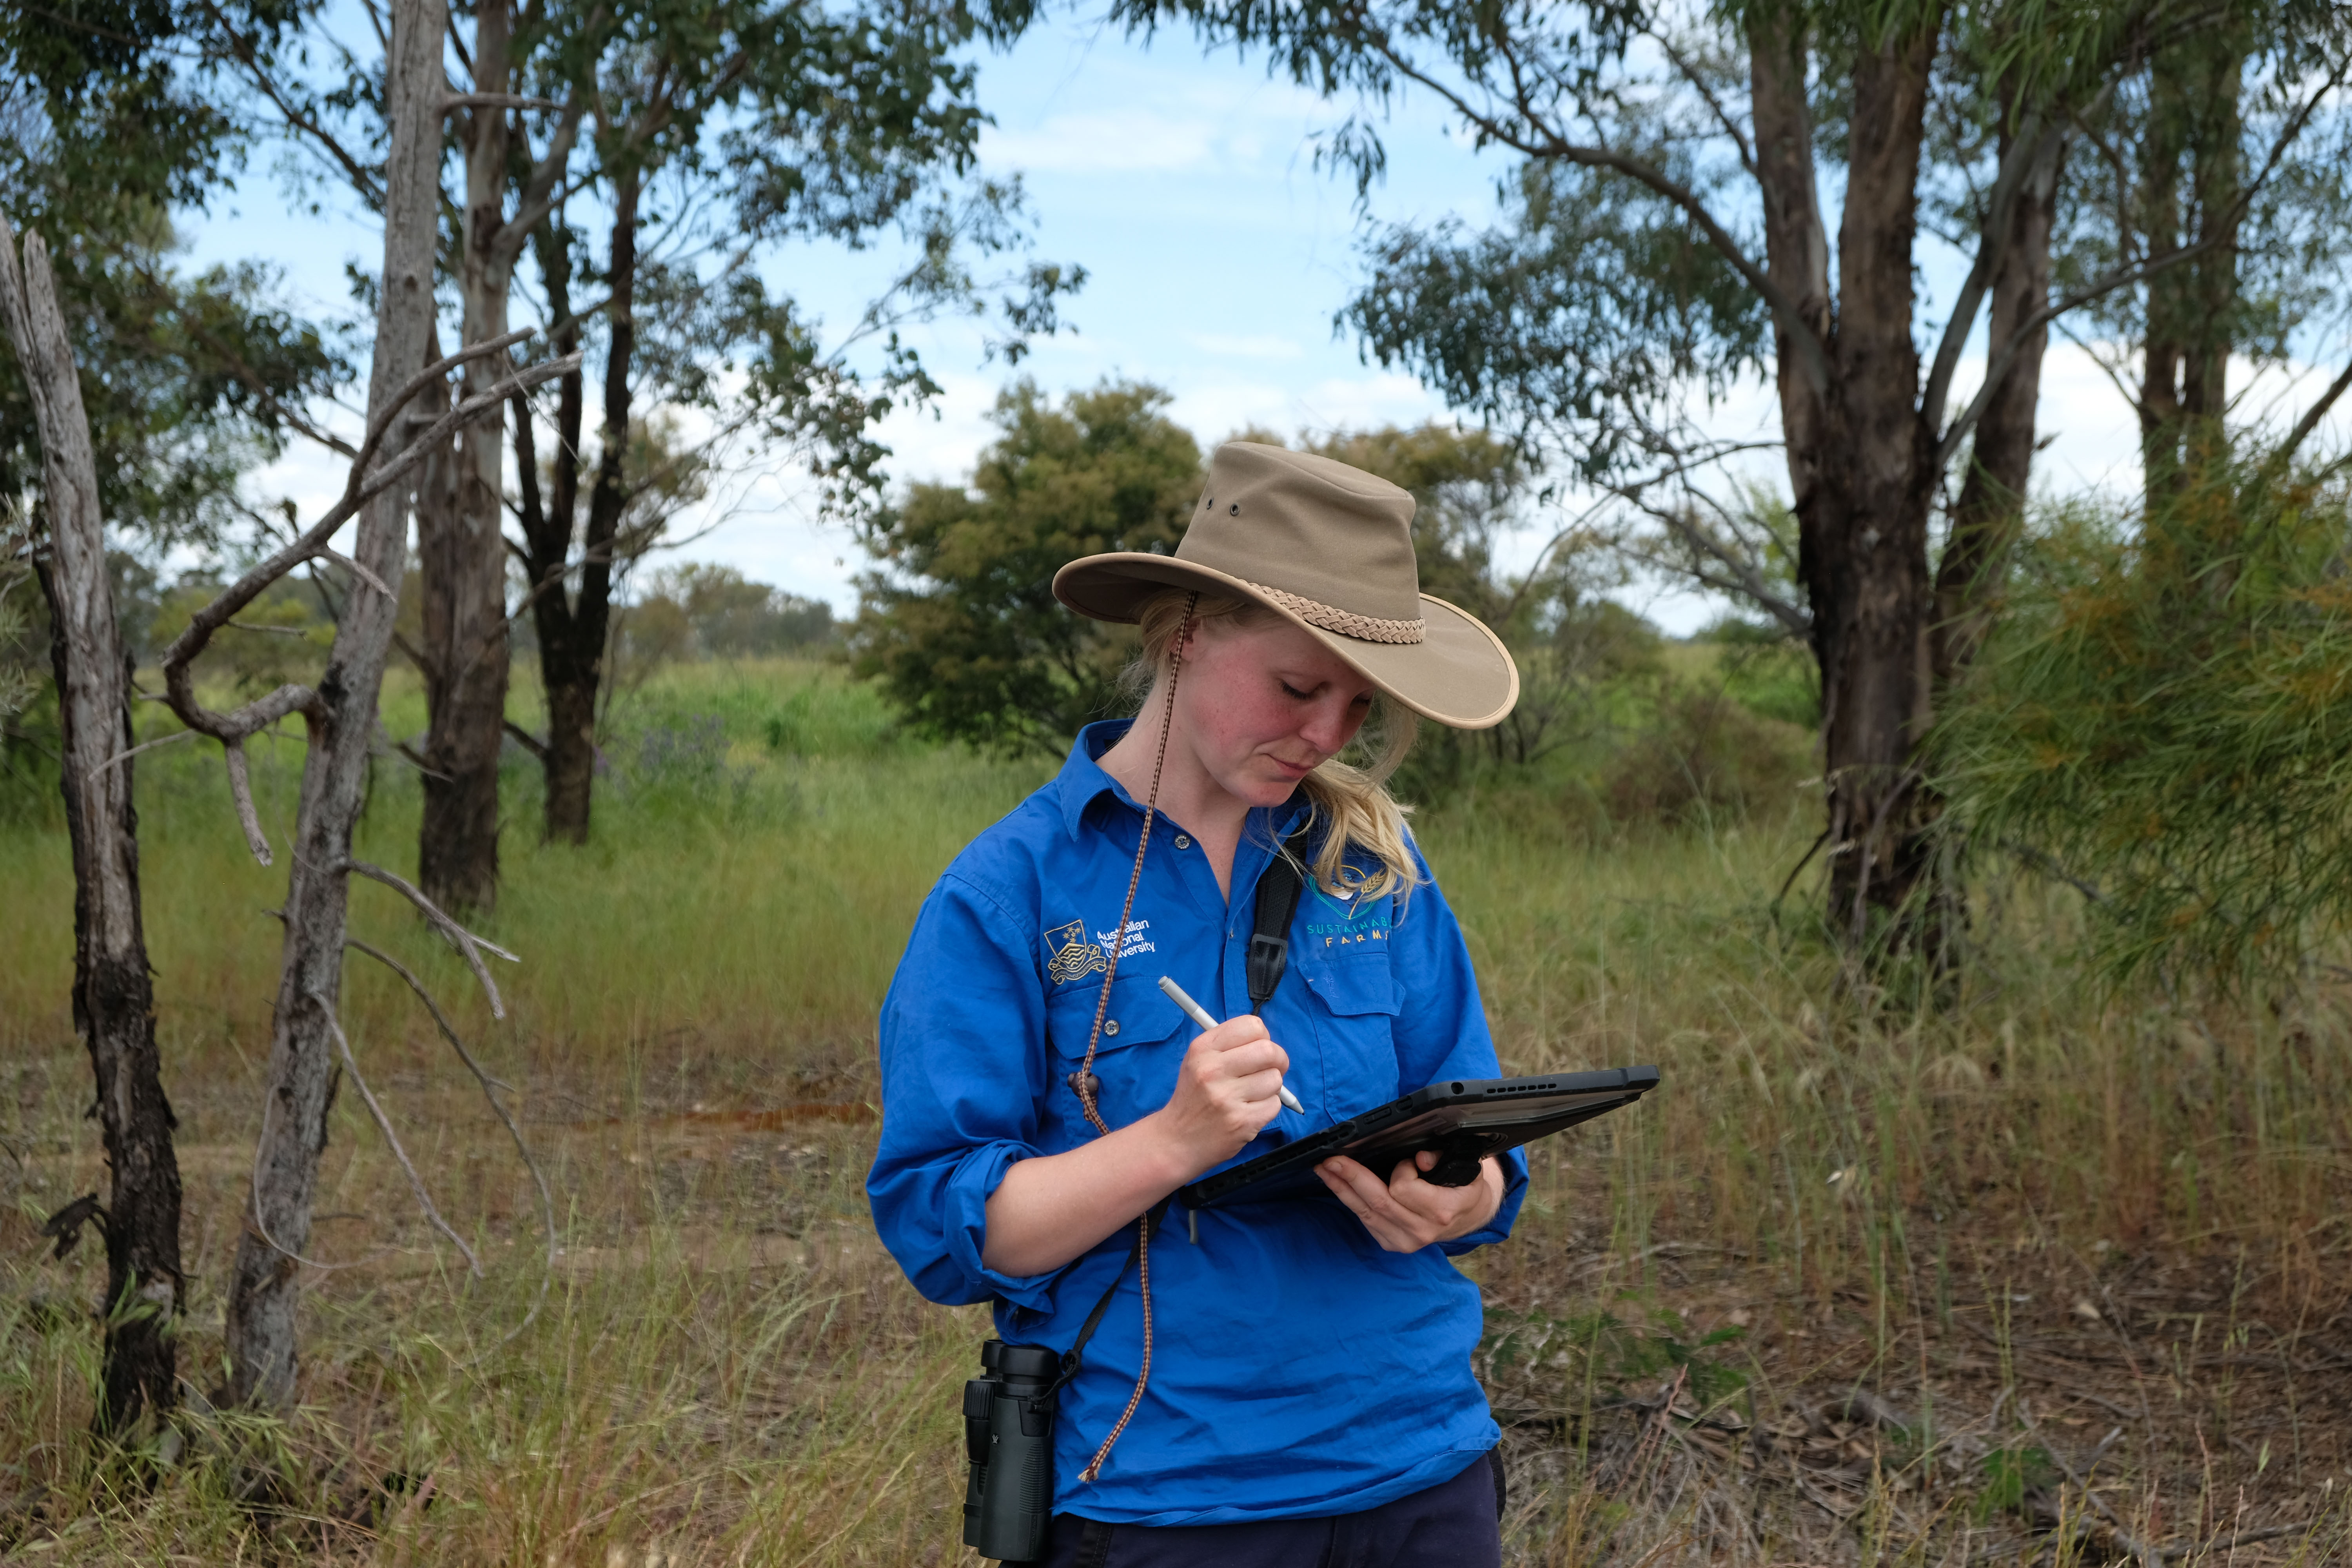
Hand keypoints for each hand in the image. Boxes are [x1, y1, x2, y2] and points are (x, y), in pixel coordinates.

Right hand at [1142, 1015, 1289, 1179]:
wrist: (1176, 1140)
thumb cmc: (1194, 1098)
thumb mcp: (1197, 1061)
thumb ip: (1229, 1046)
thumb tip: (1267, 1041)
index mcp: (1202, 1049)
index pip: (1251, 1026)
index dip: (1263, 1037)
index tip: (1259, 1049)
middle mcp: (1212, 1070)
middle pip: (1269, 1051)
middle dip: (1278, 1060)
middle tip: (1272, 1069)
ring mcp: (1226, 1097)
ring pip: (1275, 1079)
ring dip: (1270, 1087)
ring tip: (1252, 1095)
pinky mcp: (1241, 1122)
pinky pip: (1274, 1105)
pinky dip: (1267, 1107)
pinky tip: (1250, 1111)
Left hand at [1315, 1150, 1503, 1252]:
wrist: (1468, 1216)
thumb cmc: (1463, 1188)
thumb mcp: (1466, 1169)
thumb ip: (1443, 1159)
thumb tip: (1421, 1158)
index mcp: (1441, 1211)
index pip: (1404, 1189)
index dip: (1401, 1170)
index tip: (1409, 1160)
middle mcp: (1421, 1231)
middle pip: (1377, 1202)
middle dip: (1351, 1177)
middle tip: (1331, 1159)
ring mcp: (1404, 1241)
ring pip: (1365, 1213)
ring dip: (1342, 1188)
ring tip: (1325, 1169)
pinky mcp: (1391, 1244)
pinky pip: (1364, 1220)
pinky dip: (1350, 1201)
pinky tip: (1339, 1185)